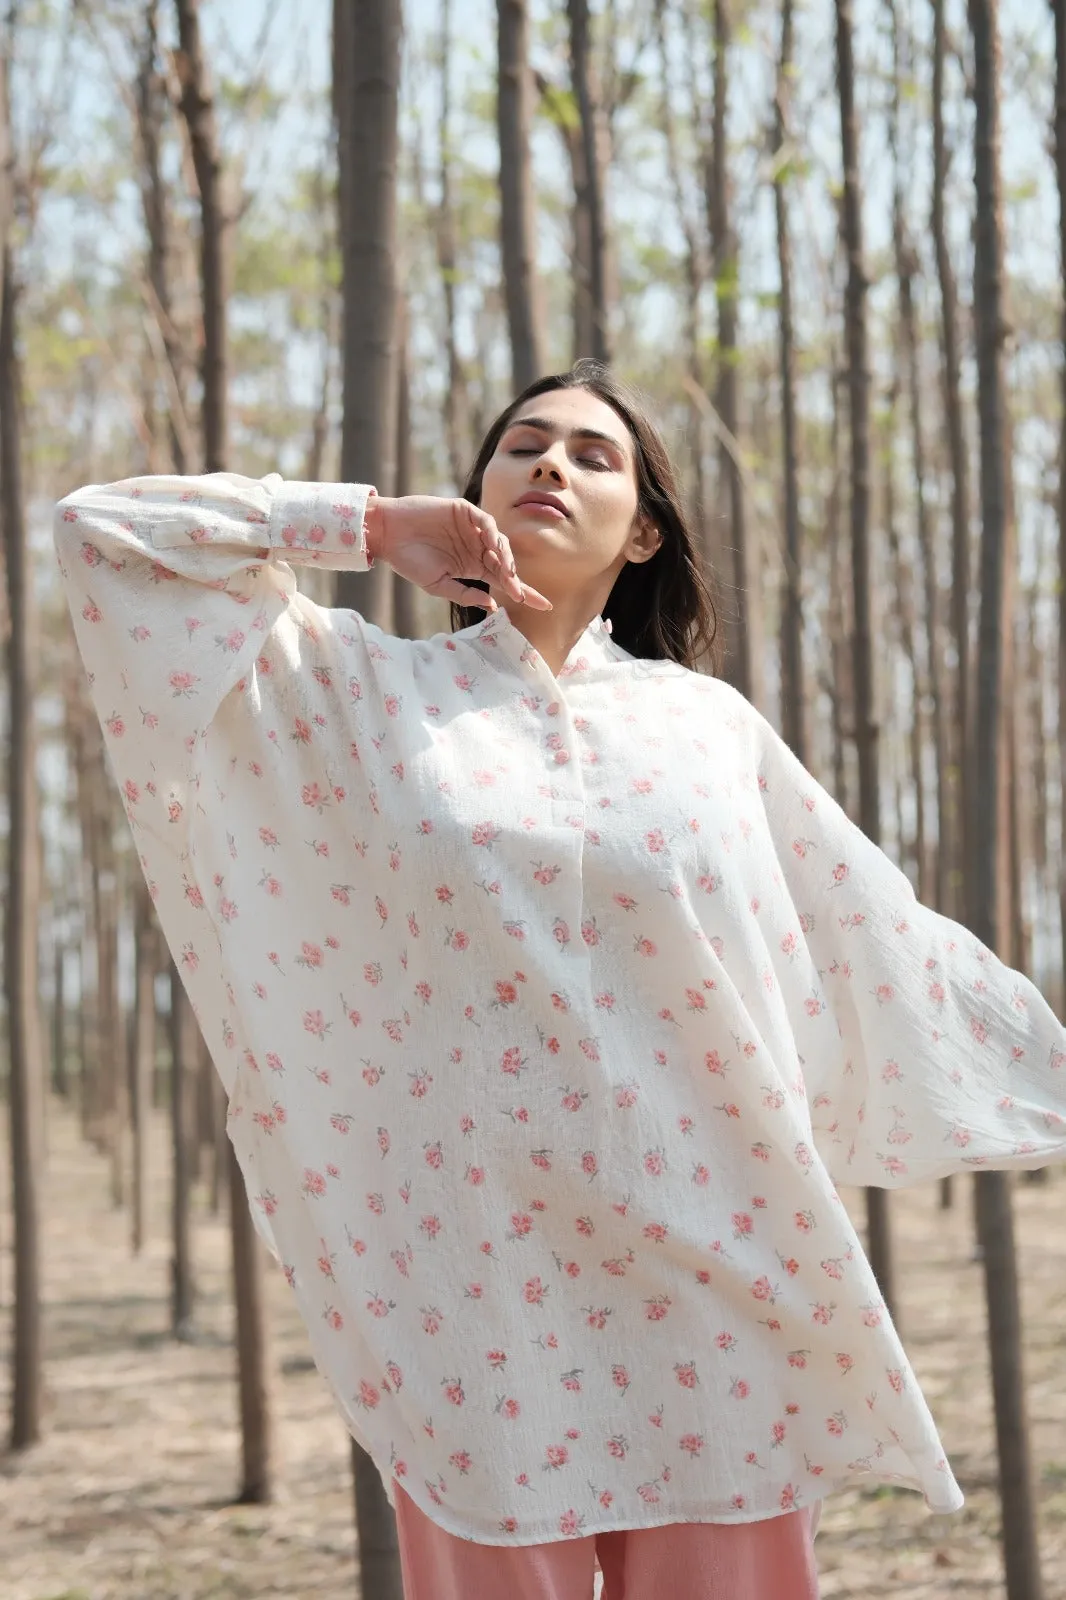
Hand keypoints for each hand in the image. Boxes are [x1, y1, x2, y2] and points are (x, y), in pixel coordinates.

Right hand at [366, 495, 551, 611]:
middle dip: (516, 579)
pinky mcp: (465, 512)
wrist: (388, 535)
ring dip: (506, 558)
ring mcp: (473, 530)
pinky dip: (492, 533)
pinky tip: (493, 546)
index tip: (545, 607)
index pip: (504, 581)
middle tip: (519, 593)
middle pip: (507, 563)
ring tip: (507, 574)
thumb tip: (493, 604)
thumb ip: (465, 593)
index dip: (526, 592)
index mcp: (473, 566)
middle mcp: (477, 548)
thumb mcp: (437, 585)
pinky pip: (486, 522)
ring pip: (501, 543)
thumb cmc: (409, 561)